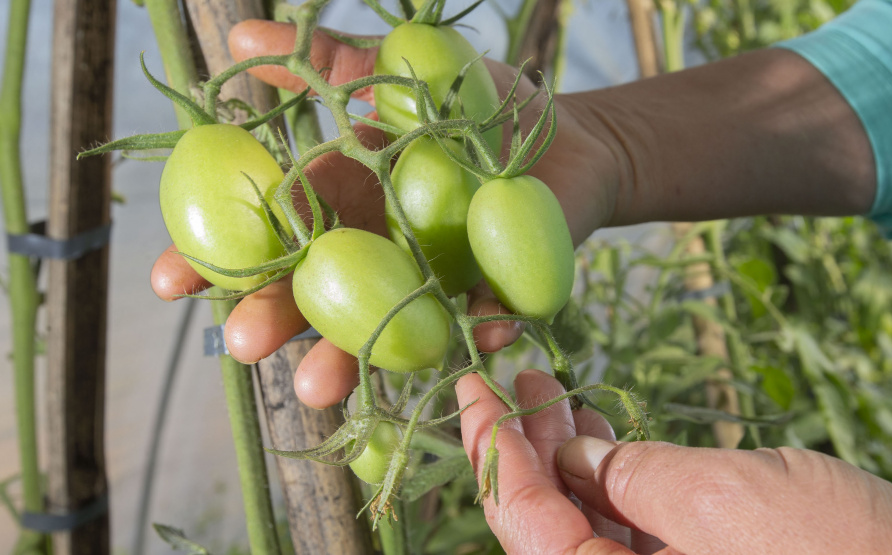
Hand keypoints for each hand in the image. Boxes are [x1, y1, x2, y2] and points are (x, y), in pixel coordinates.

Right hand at [150, 20, 620, 407]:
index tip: (169, 280)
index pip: (273, 234)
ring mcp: (435, 281)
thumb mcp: (398, 73)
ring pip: (384, 325)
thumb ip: (325, 62)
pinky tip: (477, 336)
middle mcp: (382, 253)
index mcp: (348, 203)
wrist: (568, 137)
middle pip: (318, 293)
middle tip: (242, 347)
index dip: (221, 258)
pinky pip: (484, 319)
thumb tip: (236, 41)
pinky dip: (481, 330)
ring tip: (318, 388)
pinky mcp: (497, 295)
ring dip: (353, 357)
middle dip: (276, 320)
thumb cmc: (478, 106)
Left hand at [457, 369, 891, 553]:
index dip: (491, 447)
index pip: (523, 520)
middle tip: (506, 378)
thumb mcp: (719, 502)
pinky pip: (626, 527)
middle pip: (543, 521)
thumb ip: (630, 482)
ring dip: (562, 452)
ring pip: (582, 520)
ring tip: (547, 387)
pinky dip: (608, 475)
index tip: (470, 387)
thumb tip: (572, 459)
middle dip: (523, 443)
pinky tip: (597, 431)